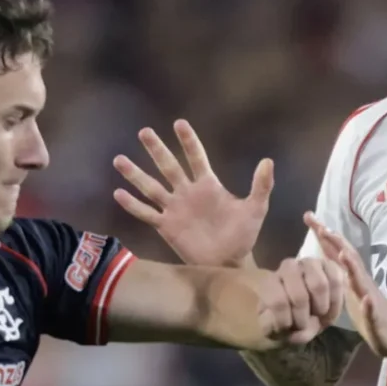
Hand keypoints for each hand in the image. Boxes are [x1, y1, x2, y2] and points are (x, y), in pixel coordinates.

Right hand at [113, 120, 273, 266]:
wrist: (229, 261)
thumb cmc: (243, 234)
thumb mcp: (255, 209)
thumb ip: (261, 186)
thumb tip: (268, 160)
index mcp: (208, 185)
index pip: (196, 158)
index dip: (188, 141)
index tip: (179, 123)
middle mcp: (187, 192)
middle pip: (169, 166)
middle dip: (157, 150)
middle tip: (144, 132)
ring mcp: (174, 208)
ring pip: (152, 187)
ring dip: (136, 174)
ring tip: (119, 159)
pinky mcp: (166, 226)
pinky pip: (147, 213)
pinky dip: (133, 205)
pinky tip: (118, 193)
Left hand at [258, 257, 346, 344]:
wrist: (305, 311)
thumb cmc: (286, 318)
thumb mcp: (274, 328)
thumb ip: (274, 328)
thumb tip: (290, 329)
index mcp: (270, 282)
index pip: (277, 302)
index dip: (284, 321)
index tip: (287, 328)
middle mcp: (289, 267)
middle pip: (300, 296)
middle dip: (303, 318)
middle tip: (303, 324)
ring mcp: (310, 264)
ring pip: (320, 285)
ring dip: (321, 309)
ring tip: (319, 316)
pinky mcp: (330, 266)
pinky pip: (337, 282)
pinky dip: (336, 302)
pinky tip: (330, 311)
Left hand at [303, 212, 386, 357]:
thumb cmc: (372, 317)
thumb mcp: (351, 295)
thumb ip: (340, 278)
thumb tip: (321, 262)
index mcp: (352, 279)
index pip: (337, 252)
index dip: (324, 236)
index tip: (309, 217)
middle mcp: (362, 284)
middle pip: (349, 258)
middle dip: (335, 242)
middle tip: (322, 226)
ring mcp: (371, 300)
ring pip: (361, 282)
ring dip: (352, 267)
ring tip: (342, 255)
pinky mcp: (377, 320)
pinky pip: (372, 313)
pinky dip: (368, 306)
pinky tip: (366, 300)